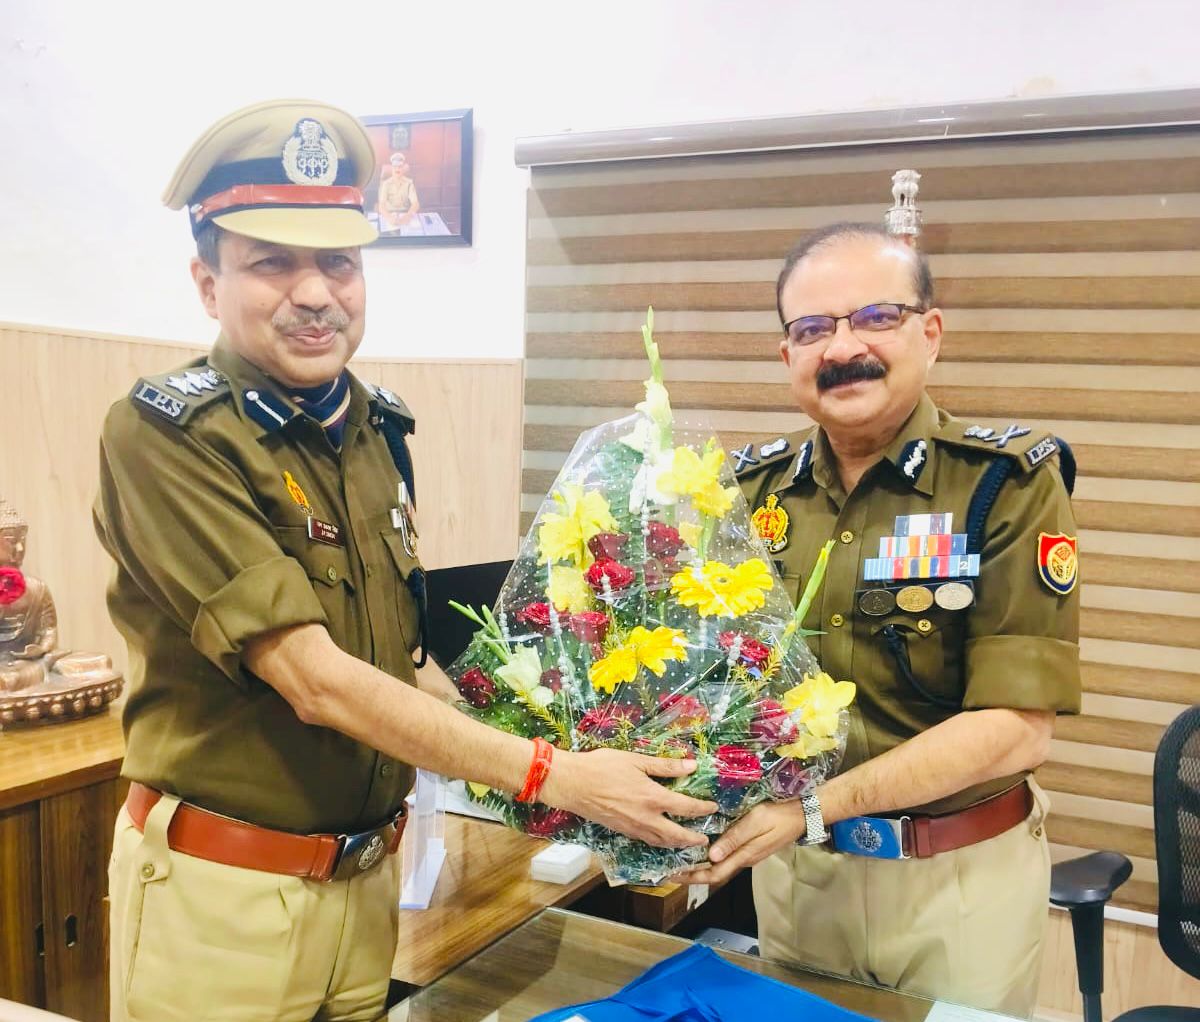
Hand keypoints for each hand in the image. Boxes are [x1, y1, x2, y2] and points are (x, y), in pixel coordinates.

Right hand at [541, 749, 717, 848]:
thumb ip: (664, 766)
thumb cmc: (601, 767)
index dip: (702, 809)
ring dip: (678, 845)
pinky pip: (647, 842)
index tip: (713, 807)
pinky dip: (660, 844)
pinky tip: (661, 840)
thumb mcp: (635, 761)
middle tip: (706, 840)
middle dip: (694, 839)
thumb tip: (691, 766)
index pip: (686, 807)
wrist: (572, 784)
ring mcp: (633, 828)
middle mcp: (646, 818)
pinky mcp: (622, 831)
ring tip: (688, 844)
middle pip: (677, 835)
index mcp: (653, 798)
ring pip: (662, 842)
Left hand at [682, 801, 806, 884]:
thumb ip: (734, 839)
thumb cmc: (776, 816)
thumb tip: (711, 857)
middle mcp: (743, 859)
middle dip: (692, 874)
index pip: (714, 874)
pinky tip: (703, 846)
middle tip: (671, 869)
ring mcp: (747, 854)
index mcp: (743, 856)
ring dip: (701, 865)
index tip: (673, 875)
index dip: (693, 878)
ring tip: (681, 858)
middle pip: (714, 873)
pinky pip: (726, 856)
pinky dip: (711, 855)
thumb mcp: (754, 823)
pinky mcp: (750, 847)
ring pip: (719, 865)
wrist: (800, 815)